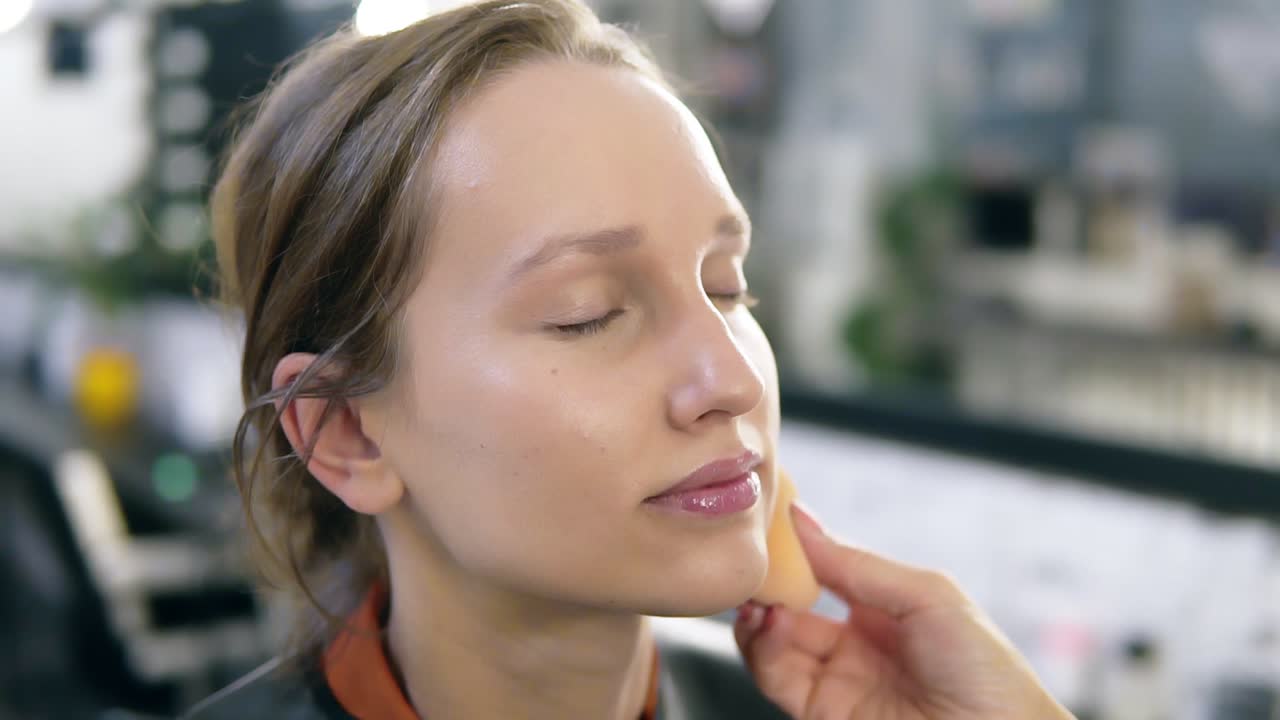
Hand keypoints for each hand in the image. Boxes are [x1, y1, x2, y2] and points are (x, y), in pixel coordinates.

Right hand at [734, 503, 1075, 719]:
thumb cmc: (987, 673)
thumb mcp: (926, 596)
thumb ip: (856, 563)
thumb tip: (800, 519)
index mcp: (886, 607)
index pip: (824, 569)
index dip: (795, 548)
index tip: (768, 521)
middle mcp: (856, 642)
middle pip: (791, 604)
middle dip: (766, 581)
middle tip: (751, 561)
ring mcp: (837, 679)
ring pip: (772, 640)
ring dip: (755, 613)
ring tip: (757, 598)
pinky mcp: (821, 713)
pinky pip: (774, 677)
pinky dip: (759, 647)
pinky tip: (765, 623)